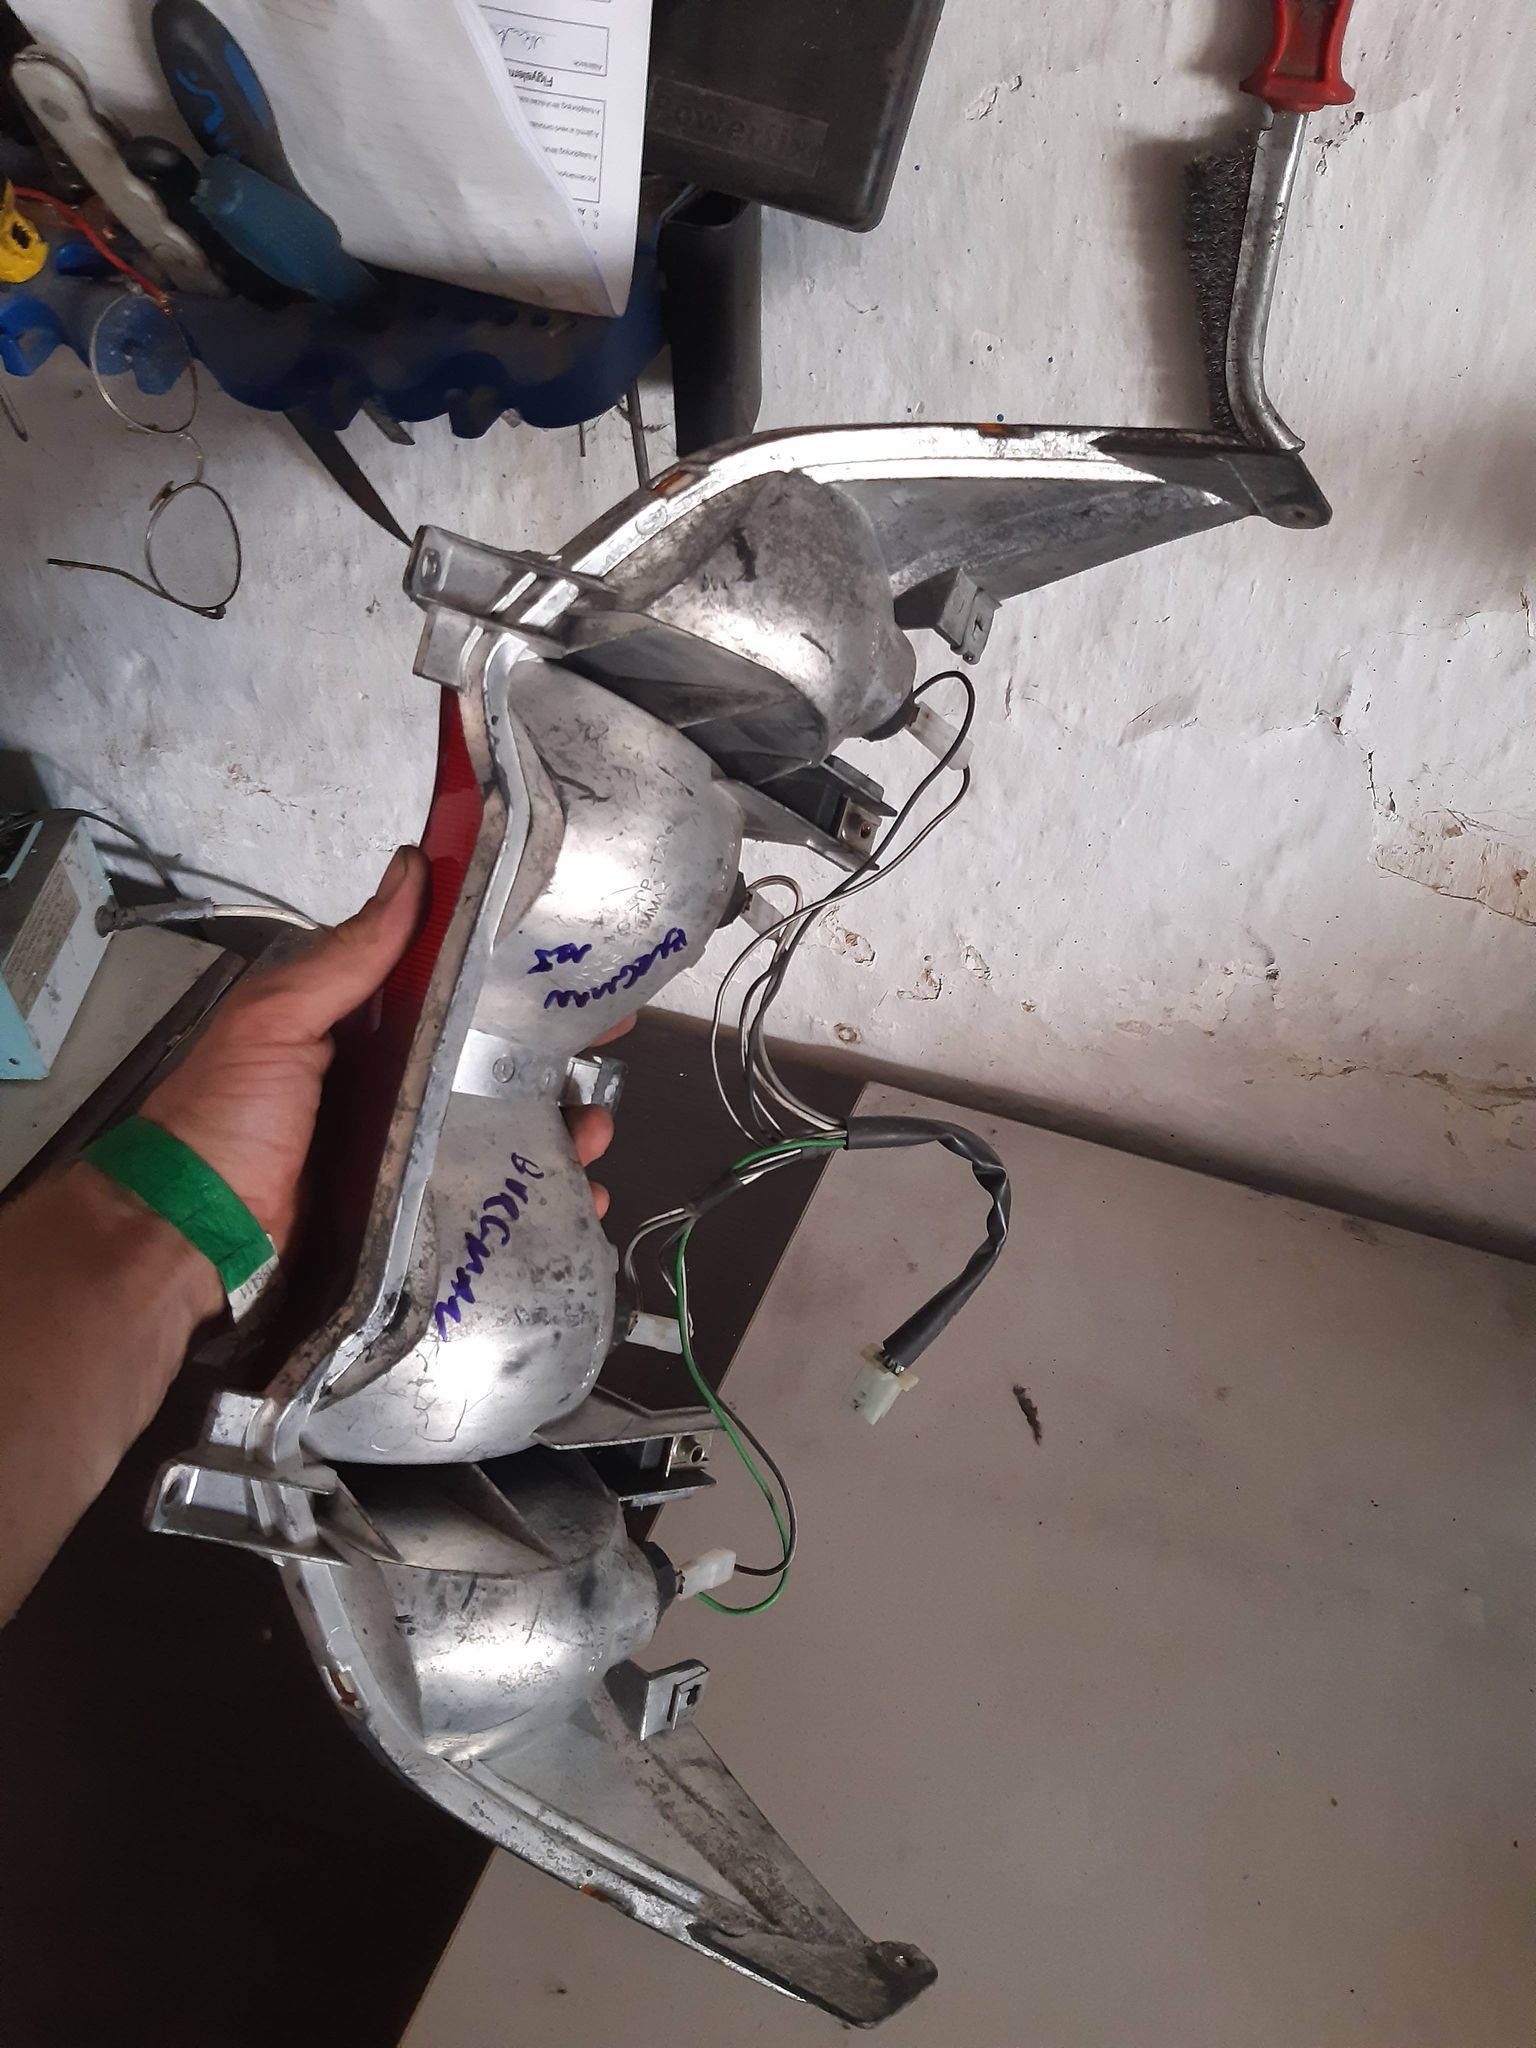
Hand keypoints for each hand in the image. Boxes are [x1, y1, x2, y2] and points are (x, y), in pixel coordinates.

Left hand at [142, 848, 621, 1251]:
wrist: (187, 1241)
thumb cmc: (223, 1121)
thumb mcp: (276, 1020)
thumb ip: (346, 955)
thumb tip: (411, 868)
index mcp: (358, 1027)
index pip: (450, 987)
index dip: (512, 975)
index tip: (572, 964)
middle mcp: (390, 1084)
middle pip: (491, 1062)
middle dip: (553, 1056)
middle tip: (609, 1046)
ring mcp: (406, 1151)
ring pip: (503, 1129)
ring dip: (559, 1128)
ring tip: (594, 1133)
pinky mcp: (414, 1212)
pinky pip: (486, 1198)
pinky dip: (539, 1199)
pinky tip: (577, 1196)